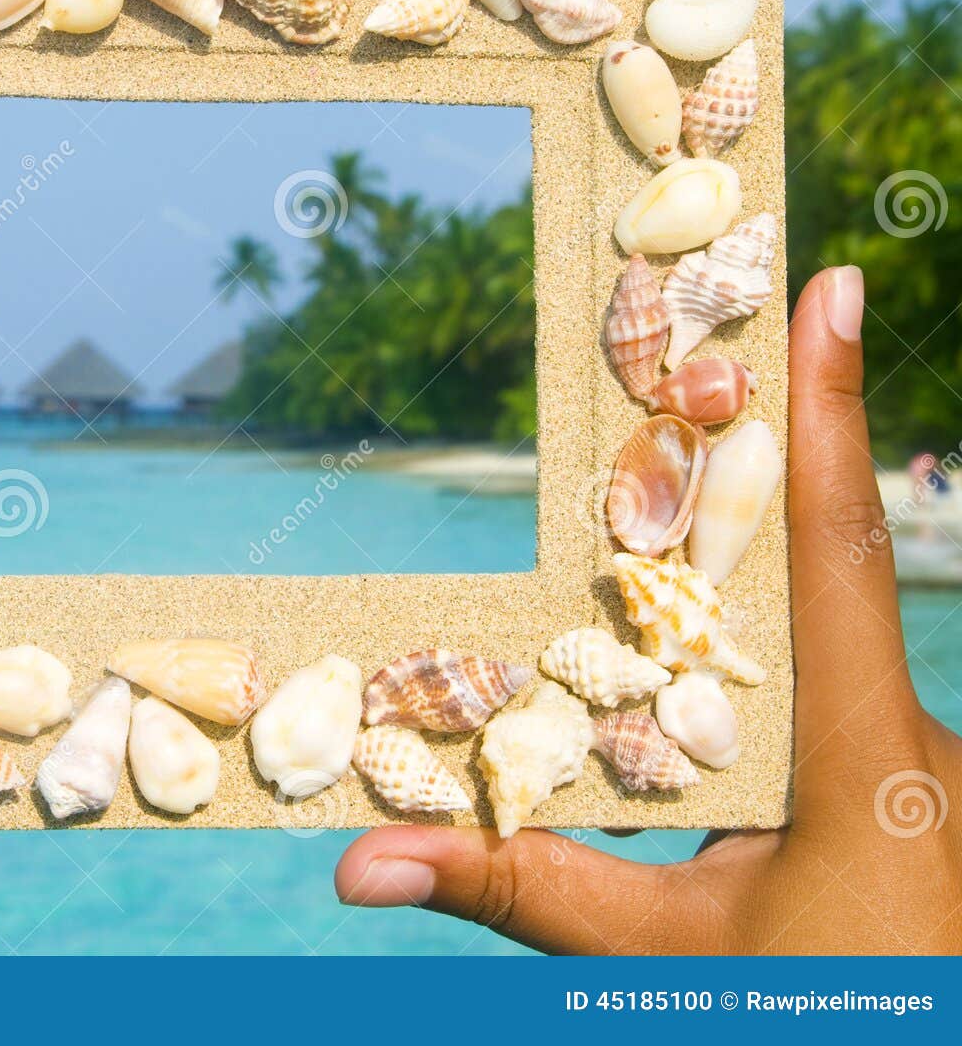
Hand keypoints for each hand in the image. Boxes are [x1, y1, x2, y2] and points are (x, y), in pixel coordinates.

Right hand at [336, 266, 961, 953]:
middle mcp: (906, 742)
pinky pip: (832, 693)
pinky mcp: (901, 796)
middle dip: (774, 446)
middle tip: (722, 335)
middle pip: (824, 566)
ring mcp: (913, 768)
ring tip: (692, 459)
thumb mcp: (664, 962)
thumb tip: (357, 863)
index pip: (836, 553)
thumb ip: (522, 890)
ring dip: (756, 555)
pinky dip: (764, 647)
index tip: (832, 290)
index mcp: (865, 757)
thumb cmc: (823, 1019)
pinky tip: (698, 650)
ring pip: (823, 638)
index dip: (830, 417)